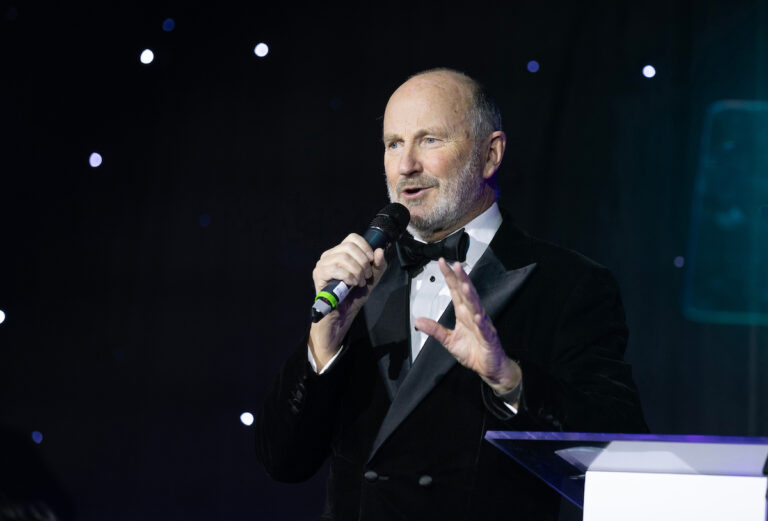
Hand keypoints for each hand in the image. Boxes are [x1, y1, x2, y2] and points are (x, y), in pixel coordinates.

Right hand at [309, 234, 386, 370]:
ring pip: (343, 257)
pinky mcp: (318, 275)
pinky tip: (352, 284)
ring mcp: (322, 264)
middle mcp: (329, 255)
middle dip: (363, 262)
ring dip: (357, 271)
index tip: (371, 262)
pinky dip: (348, 276)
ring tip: (359, 282)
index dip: (365, 248)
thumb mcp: (371, 278)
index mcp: (340, 252)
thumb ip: (378, 265)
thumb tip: (379, 251)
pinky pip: (335, 268)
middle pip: (349, 247)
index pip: (352, 238)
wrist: (343, 314)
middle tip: (366, 277)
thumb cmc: (354, 295)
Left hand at [414, 259, 520, 397]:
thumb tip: (418, 320)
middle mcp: (474, 315)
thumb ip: (435, 330)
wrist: (489, 368)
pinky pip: (485, 329)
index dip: (450, 277)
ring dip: (471, 296)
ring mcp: (482, 326)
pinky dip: (481, 323)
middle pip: (467, 294)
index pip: (455, 291)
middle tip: (456, 265)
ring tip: (465, 284)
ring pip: (477, 307)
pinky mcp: (489, 339)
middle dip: (461, 279)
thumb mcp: (449, 340)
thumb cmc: (472, 351)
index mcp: (464, 314)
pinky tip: (477, 316)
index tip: (442, 262)